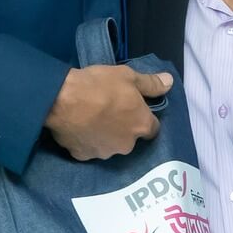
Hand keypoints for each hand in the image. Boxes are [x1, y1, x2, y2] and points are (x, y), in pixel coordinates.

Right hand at [43, 65, 169, 160]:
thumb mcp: (128, 76)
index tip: (132, 108)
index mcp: (141, 126)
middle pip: (129, 138)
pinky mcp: (83, 156)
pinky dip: (86, 140)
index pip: (152, 128)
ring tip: (90, 118)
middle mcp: (126, 145)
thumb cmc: (99, 85)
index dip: (143, 118)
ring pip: (109, 145)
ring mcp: (104, 153)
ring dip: (105, 135)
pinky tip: (78, 127)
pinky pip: (88, 148)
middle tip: (108, 110)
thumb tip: (170, 82)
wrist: (62, 99)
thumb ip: (151, 83)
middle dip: (123, 128)